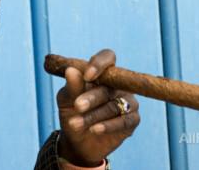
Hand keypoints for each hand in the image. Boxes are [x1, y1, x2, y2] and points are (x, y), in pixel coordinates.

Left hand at [57, 49, 139, 166]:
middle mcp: (117, 84)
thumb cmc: (72, 112)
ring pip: (115, 105)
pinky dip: (108, 125)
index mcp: (101, 73)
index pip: (107, 57)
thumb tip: (71, 70)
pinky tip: (94, 130)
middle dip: (92, 97)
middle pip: (109, 86)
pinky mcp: (132, 119)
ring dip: (95, 115)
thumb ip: (72, 86)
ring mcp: (127, 101)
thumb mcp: (66, 99)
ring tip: (75, 124)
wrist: (77, 140)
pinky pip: (125, 120)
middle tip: (77, 106)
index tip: (87, 76)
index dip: (100, 64)